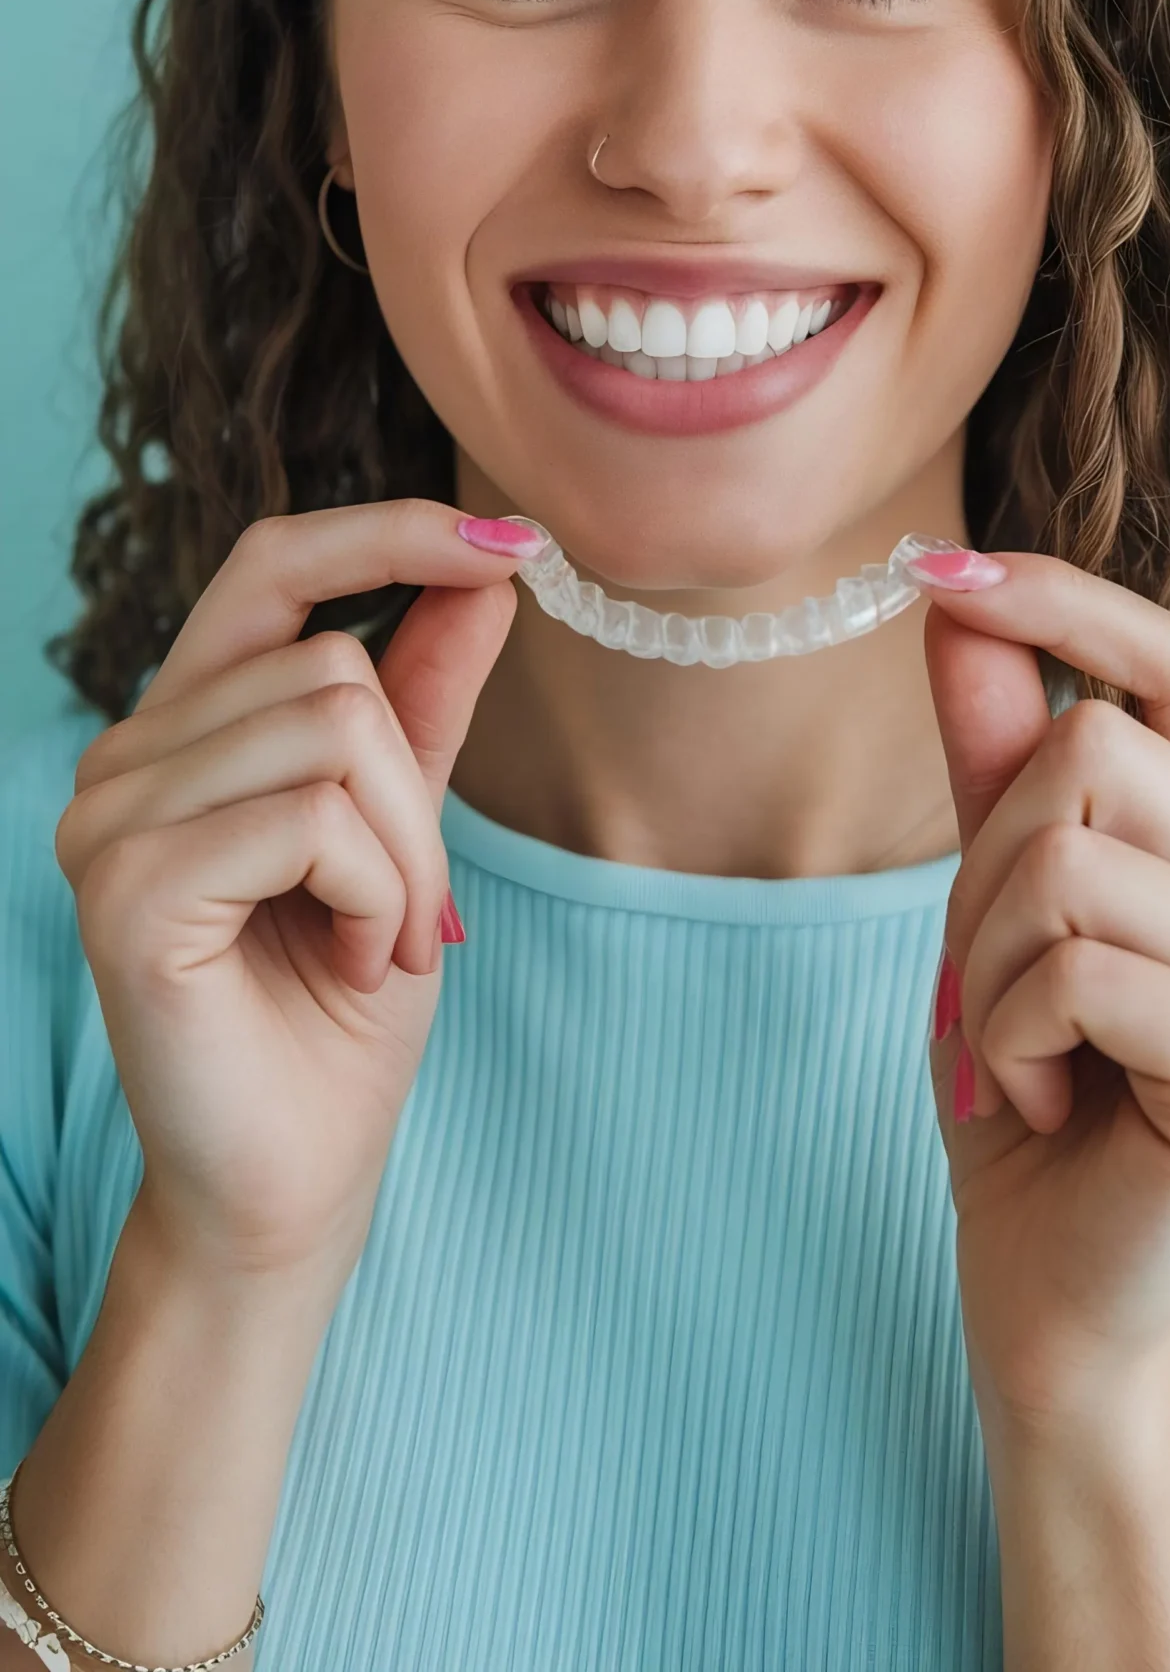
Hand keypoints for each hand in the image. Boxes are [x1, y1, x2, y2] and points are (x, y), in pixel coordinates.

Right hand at [55, 500, 533, 1283]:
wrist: (295, 1180)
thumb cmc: (340, 1010)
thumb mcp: (407, 832)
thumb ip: (428, 699)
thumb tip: (489, 570)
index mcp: (184, 727)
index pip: (270, 563)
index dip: (391, 533)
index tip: (515, 546)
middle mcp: (125, 758)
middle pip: (336, 667)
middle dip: (418, 795)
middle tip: (408, 909)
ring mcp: (109, 820)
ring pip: (336, 734)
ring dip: (404, 854)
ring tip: (372, 938)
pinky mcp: (127, 888)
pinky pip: (311, 819)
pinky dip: (374, 893)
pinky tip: (348, 959)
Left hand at [917, 546, 1169, 1432]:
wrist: (1049, 1293)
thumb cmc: (1030, 1089)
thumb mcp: (990, 901)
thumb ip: (992, 754)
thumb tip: (953, 598)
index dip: (1065, 599)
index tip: (931, 569)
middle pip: (1097, 750)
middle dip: (986, 861)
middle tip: (995, 979)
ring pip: (1071, 859)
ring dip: (989, 965)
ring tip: (1022, 1049)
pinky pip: (1075, 970)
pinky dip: (1005, 1036)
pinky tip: (1040, 1098)